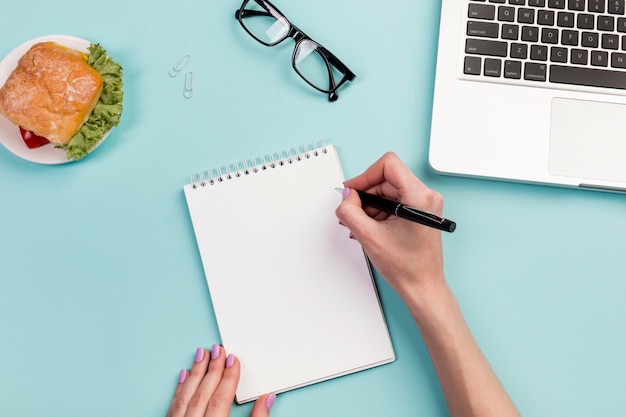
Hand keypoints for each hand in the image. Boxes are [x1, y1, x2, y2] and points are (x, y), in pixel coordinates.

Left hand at [167, 345, 275, 416]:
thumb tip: (267, 399)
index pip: (221, 400)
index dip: (229, 378)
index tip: (233, 360)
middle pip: (203, 394)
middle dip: (212, 369)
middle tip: (219, 350)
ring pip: (186, 396)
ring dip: (195, 373)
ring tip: (202, 354)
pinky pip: (173, 406)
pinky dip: (180, 389)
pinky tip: (184, 375)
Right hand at [335, 152, 445, 309]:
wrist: (423, 287)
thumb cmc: (407, 268)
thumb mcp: (369, 237)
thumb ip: (350, 212)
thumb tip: (346, 196)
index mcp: (419, 197)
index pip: (388, 165)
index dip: (365, 176)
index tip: (353, 191)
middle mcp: (426, 196)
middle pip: (386, 178)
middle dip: (366, 194)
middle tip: (352, 212)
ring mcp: (425, 204)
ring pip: (389, 190)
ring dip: (370, 205)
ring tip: (361, 225)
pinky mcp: (421, 212)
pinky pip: (394, 201)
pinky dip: (379, 211)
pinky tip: (371, 228)